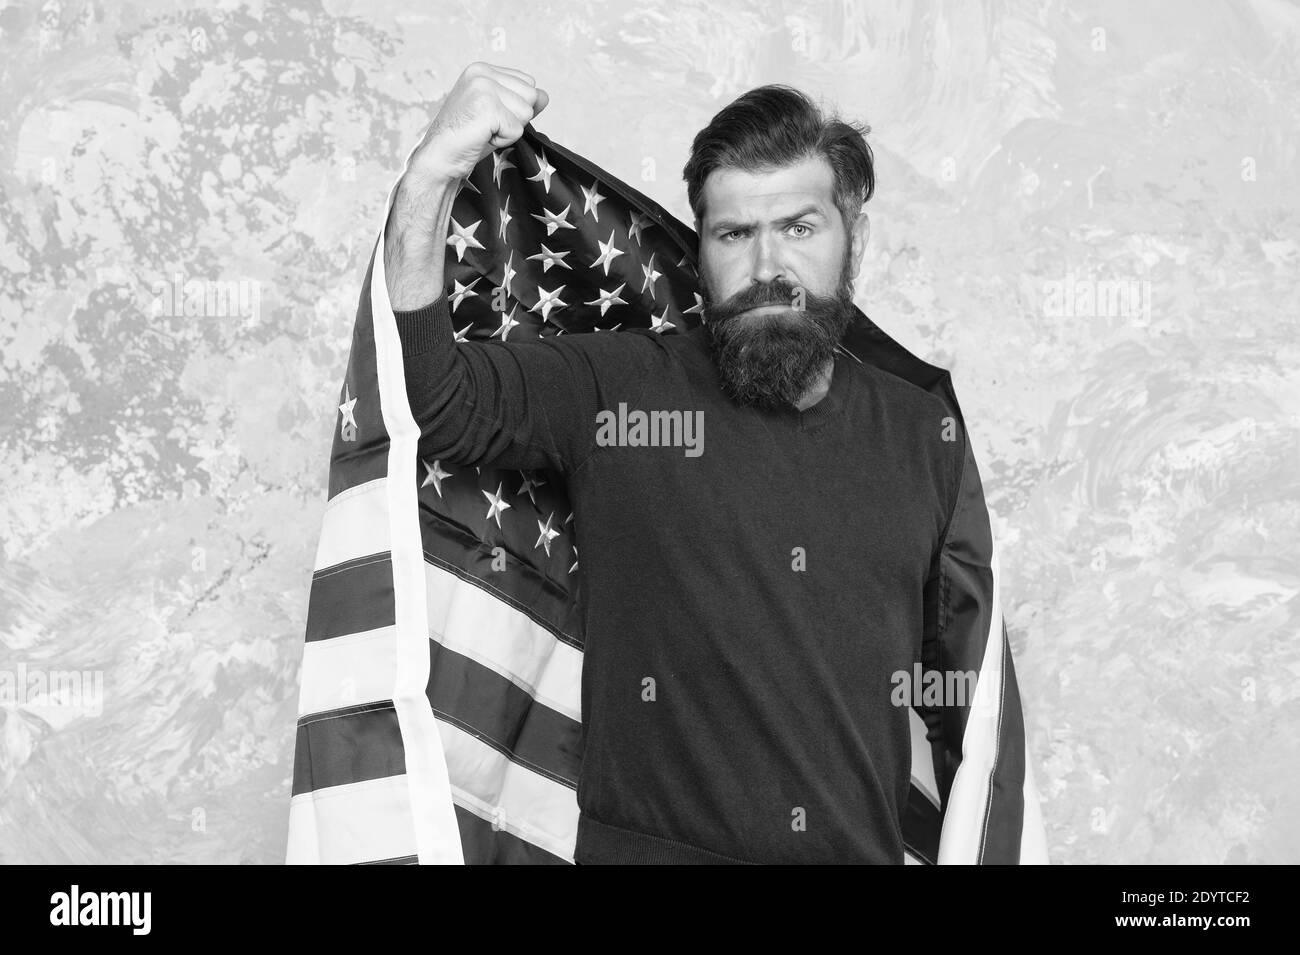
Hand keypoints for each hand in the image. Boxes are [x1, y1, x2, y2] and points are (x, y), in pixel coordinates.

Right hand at [407, 61, 548, 185]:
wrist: (439, 158)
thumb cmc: (467, 138)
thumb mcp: (498, 114)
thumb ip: (521, 102)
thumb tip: (545, 96)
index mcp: (483, 70)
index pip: (529, 84)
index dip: (516, 108)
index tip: (490, 117)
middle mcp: (482, 73)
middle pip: (531, 96)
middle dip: (515, 118)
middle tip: (487, 126)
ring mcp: (483, 87)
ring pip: (526, 113)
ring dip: (509, 130)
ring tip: (484, 131)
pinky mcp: (487, 107)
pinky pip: (517, 129)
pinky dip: (503, 141)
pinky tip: (482, 137)